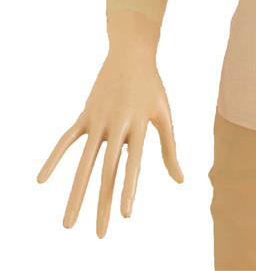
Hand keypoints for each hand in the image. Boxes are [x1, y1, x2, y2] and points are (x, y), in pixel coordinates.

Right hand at [36, 47, 182, 237]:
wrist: (131, 53)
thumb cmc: (152, 87)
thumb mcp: (164, 114)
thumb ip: (170, 148)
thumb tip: (181, 181)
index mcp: (138, 124)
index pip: (132, 163)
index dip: (128, 189)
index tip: (124, 215)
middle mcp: (116, 124)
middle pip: (107, 170)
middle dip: (102, 203)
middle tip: (99, 235)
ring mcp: (97, 119)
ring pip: (84, 162)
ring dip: (76, 193)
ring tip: (68, 223)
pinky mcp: (85, 114)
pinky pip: (66, 139)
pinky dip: (54, 157)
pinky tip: (41, 180)